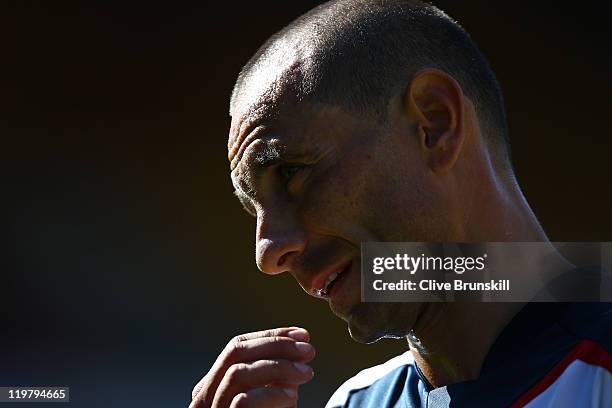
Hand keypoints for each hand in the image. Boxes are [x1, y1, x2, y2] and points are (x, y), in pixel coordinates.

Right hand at [189, 327, 315, 407]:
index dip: (271, 336)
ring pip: (238, 372)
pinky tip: (292, 397)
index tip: (302, 335)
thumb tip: (300, 344)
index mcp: (213, 386)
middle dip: (276, 345)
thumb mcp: (269, 401)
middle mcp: (205, 397)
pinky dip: (272, 394)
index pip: (237, 346)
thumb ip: (277, 377)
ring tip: (307, 373)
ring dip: (278, 366)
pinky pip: (244, 401)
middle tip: (308, 350)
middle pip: (235, 351)